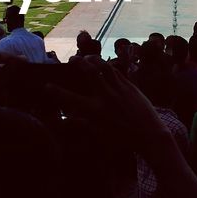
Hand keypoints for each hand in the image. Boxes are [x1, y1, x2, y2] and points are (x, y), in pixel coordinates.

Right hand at [46, 58, 172, 161]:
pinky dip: (108, 67)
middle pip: (89, 71)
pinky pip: (117, 71)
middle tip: (72, 59)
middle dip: (78, 62)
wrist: (149, 135)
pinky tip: (104, 66)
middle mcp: (105, 97)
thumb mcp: (99, 134)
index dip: (56, 91)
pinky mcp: (130, 86)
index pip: (70, 98)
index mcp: (95, 111)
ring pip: (104, 67)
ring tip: (87, 58)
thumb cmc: (122, 139)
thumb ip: (81, 124)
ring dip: (93, 59)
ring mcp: (119, 89)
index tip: (46, 86)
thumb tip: (65, 121)